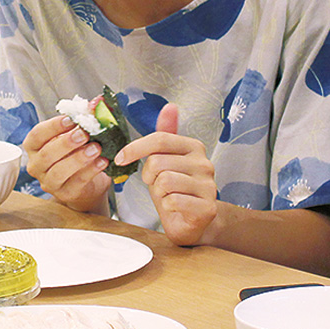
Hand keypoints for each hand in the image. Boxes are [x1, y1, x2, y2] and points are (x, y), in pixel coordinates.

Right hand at [23, 115, 111, 213]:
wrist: (87, 184)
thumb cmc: (77, 155)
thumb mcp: (78, 136)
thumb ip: (84, 120)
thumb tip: (96, 103)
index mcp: (35, 147)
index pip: (37, 135)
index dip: (53, 126)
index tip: (71, 119)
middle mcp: (37, 166)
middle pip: (46, 154)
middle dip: (66, 142)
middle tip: (84, 133)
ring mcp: (49, 182)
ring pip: (59, 171)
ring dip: (78, 158)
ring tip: (96, 148)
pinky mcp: (65, 194)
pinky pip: (77, 182)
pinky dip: (91, 170)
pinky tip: (103, 161)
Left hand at [115, 103, 218, 245]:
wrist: (193, 222)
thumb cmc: (176, 190)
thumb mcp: (166, 160)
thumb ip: (165, 136)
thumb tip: (170, 106)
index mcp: (194, 147)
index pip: (160, 139)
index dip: (135, 148)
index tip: (120, 158)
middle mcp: (205, 163)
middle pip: (158, 162)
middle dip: (149, 176)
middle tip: (156, 184)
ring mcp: (209, 185)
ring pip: (164, 181)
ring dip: (158, 193)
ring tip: (167, 196)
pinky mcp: (207, 207)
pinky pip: (173, 201)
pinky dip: (167, 207)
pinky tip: (175, 207)